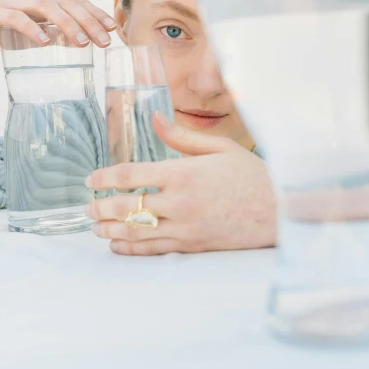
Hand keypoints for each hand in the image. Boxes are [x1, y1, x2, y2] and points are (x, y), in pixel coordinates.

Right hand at [0, 0, 116, 52]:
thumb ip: (54, 35)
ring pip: (46, 7)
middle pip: (66, 2)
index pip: (75, 1)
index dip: (95, 13)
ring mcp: (13, 1)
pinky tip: (45, 41)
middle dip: (89, 21)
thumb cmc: (1, 32)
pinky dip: (33, 28)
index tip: (112, 30)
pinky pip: (17, 17)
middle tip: (103, 41)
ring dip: (67, 24)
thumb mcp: (33, 35)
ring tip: (82, 43)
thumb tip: (82, 43)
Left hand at [85, 113, 275, 254]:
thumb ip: (182, 136)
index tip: (91, 180)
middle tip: (87, 206)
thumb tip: (155, 118)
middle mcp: (179, 202)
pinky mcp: (193, 246)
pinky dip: (132, 249)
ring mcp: (186, 228)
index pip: (130, 176)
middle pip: (127, 207)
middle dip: (101, 207)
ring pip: (136, 232)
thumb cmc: (251, 174)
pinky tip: (118, 247)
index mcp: (183, 173)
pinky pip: (155, 250)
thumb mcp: (220, 147)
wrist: (281, 210)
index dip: (105, 178)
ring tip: (95, 227)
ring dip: (110, 231)